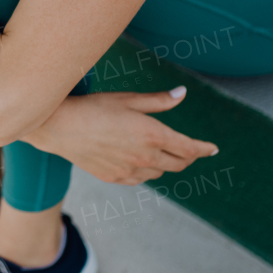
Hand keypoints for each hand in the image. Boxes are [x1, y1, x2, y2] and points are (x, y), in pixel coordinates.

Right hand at [19, 87, 217, 185]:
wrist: (59, 128)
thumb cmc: (93, 107)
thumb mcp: (128, 99)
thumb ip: (159, 101)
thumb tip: (182, 94)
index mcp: (153, 135)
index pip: (189, 148)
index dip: (204, 149)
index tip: (213, 149)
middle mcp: (145, 157)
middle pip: (179, 163)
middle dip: (188, 156)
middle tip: (189, 149)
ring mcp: (130, 171)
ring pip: (159, 173)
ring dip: (165, 163)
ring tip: (158, 151)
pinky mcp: (115, 178)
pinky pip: (140, 179)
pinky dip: (145, 171)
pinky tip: (137, 161)